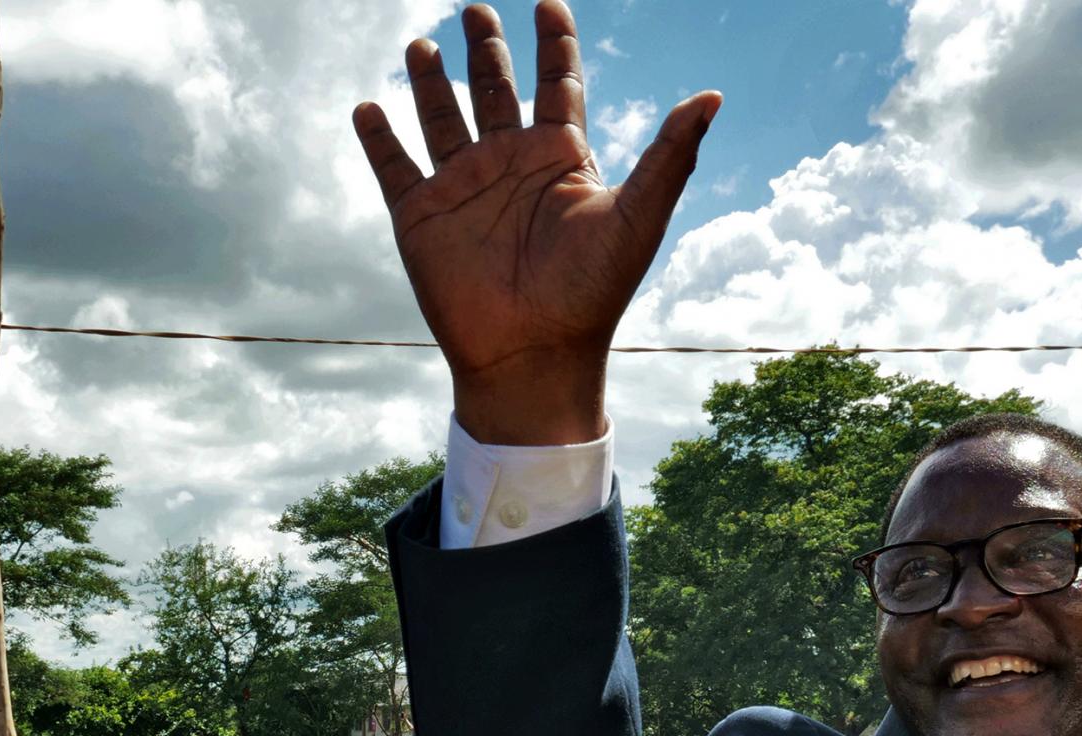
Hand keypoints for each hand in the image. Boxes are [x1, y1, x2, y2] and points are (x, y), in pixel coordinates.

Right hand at [351, 1, 717, 443]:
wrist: (532, 354)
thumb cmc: (591, 293)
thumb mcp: (637, 218)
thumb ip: (670, 156)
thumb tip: (713, 97)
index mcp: (560, 159)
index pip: (558, 84)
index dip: (554, 42)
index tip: (548, 2)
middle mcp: (510, 165)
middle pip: (494, 89)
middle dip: (485, 49)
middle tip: (475, 9)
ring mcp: (463, 188)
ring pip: (441, 117)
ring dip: (430, 81)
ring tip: (421, 44)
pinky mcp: (421, 216)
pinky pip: (395, 166)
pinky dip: (379, 138)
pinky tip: (368, 107)